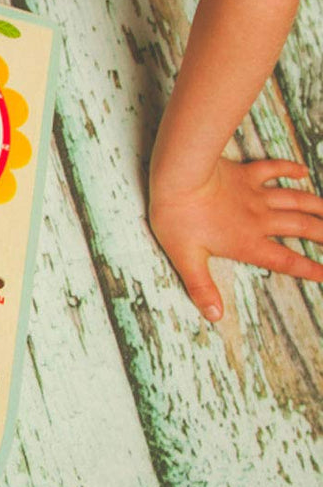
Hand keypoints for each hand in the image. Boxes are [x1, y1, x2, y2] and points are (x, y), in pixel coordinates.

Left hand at [149, 158, 322, 319]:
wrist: (178, 176)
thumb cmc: (177, 216)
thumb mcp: (186, 258)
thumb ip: (202, 287)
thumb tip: (215, 316)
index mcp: (246, 242)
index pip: (285, 261)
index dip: (309, 270)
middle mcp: (258, 219)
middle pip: (300, 228)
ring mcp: (254, 194)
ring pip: (294, 200)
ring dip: (316, 206)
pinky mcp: (244, 173)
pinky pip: (273, 169)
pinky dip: (289, 169)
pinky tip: (302, 172)